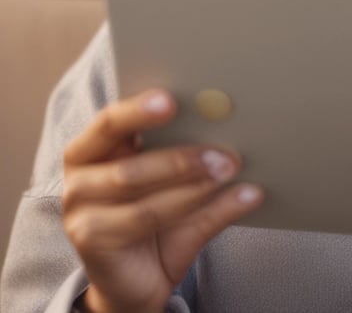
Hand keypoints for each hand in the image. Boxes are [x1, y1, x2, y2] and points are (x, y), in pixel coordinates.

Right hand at [63, 90, 262, 312]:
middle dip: (182, 157)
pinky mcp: (93, 243)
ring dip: (193, 183)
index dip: (138, 111)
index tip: (171, 101)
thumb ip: (199, 162)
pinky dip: (200, 207)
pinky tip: (240, 197)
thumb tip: (238, 142)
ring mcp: (81, 214)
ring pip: (142, 195)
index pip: (111, 123)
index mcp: (93, 150)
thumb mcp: (180, 187)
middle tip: (224, 152)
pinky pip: (149, 220)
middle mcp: (79, 179)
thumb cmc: (156, 223)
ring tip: (230, 170)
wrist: (135, 283)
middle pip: (130, 164)